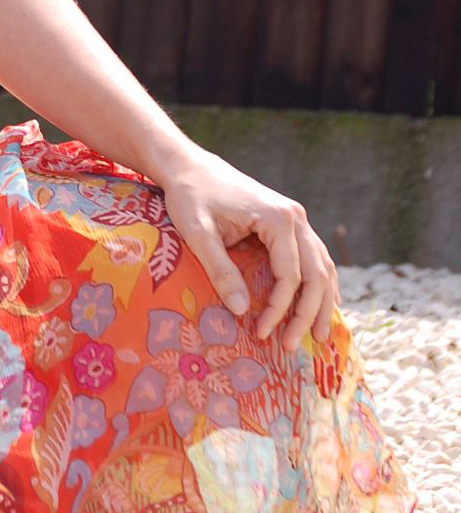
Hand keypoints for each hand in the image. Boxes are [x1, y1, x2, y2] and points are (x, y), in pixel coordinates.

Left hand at [156, 144, 339, 351]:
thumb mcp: (198, 233)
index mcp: (278, 219)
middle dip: (307, 314)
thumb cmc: (190, 197)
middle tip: (294, 346)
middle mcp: (295, 217)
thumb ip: (220, 270)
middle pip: (315, 274)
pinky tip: (323, 304)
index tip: (261, 333)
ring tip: (316, 336)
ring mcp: (296, 218)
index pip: (290, 276)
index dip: (279, 309)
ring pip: (322, 266)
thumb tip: (241, 311)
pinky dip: (320, 283)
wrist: (189, 166)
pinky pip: (314, 257)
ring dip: (322, 302)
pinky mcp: (289, 222)